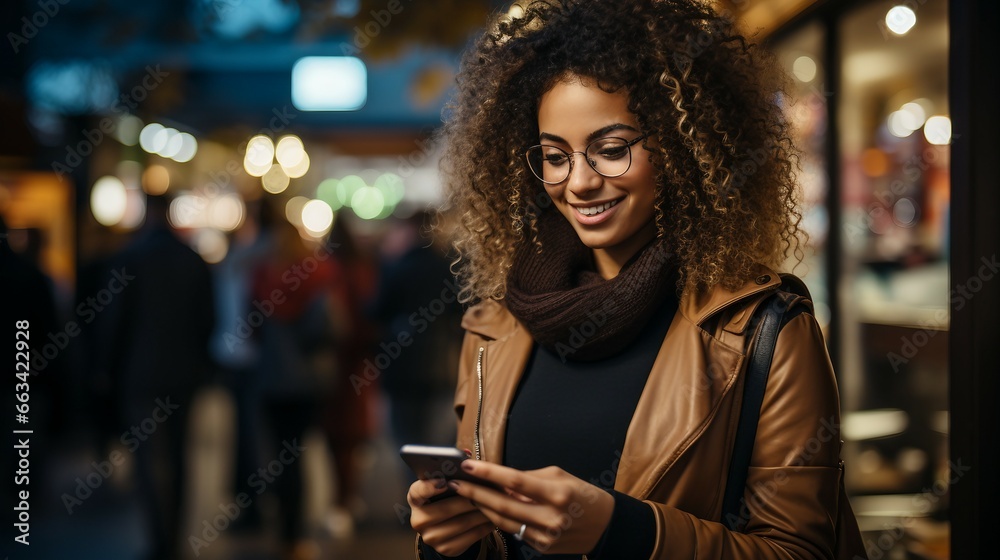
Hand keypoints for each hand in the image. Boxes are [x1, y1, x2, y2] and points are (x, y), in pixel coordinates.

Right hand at [407, 478, 494, 556]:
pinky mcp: (446, 549)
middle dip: (468, 498)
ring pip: (462, 523)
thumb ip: (452, 470)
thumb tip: (466, 455)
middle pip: (445, 509)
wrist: (446, 527)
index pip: (417, 492)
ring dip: (481, 512)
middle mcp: (418, 520)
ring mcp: (431, 537)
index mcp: (415, 499)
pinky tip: (494, 517)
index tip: (445, 481)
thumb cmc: (447, 497)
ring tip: (495, 502)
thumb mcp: (444, 483)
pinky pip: (470, 537)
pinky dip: (484, 526)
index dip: (430, 487)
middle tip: (486, 490)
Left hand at [449, 460, 614, 554]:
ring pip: (504, 521)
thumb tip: (499, 477)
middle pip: (504, 505)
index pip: (516, 482)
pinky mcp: (542, 548)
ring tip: (465, 494)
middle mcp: (551, 517)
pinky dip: (499, 519)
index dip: (489, 473)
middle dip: (475, 493)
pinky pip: (515, 531)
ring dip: (482, 507)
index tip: (468, 466)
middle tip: (454, 482)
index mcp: (557, 494)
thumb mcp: (559, 476)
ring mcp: (546, 536)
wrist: (605, 526)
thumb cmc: (582, 493)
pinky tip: (486, 508)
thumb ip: (529, 478)